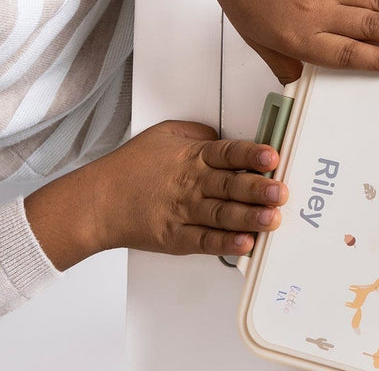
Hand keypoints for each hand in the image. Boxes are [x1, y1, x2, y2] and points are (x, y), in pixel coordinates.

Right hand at [24, 121, 286, 270]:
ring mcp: (184, 213)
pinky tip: (246, 244)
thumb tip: (223, 136)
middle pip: (230, 186)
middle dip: (258, 189)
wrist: (96, 202)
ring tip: (274, 218)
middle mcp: (191, 184)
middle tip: (281, 191)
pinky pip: (205, 242)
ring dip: (250, 218)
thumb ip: (198, 133)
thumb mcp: (165, 134)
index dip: (251, 155)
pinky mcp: (175, 238)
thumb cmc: (130, 166)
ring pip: (223, 215)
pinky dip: (226, 244)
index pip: (228, 153)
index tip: (272, 156)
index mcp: (192, 156)